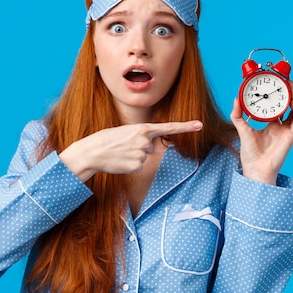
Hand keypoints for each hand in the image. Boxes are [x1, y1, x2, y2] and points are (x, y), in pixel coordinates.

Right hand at [59, 121, 203, 181]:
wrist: (93, 152)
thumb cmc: (107, 140)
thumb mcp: (125, 132)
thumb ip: (140, 136)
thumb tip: (148, 148)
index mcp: (142, 129)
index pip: (168, 127)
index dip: (186, 126)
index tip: (200, 125)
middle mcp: (144, 141)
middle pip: (150, 147)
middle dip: (138, 148)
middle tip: (122, 146)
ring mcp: (141, 154)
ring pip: (143, 157)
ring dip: (132, 157)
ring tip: (119, 153)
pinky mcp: (136, 167)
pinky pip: (138, 167)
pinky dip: (129, 166)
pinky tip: (120, 162)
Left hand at [230, 80, 292, 184]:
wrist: (255, 168)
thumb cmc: (250, 153)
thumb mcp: (242, 129)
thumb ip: (238, 115)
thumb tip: (235, 99)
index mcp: (272, 125)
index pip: (277, 106)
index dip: (277, 94)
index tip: (272, 83)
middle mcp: (282, 127)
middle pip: (288, 105)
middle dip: (288, 92)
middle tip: (283, 79)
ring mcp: (288, 131)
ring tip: (289, 84)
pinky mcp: (291, 135)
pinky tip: (291, 99)